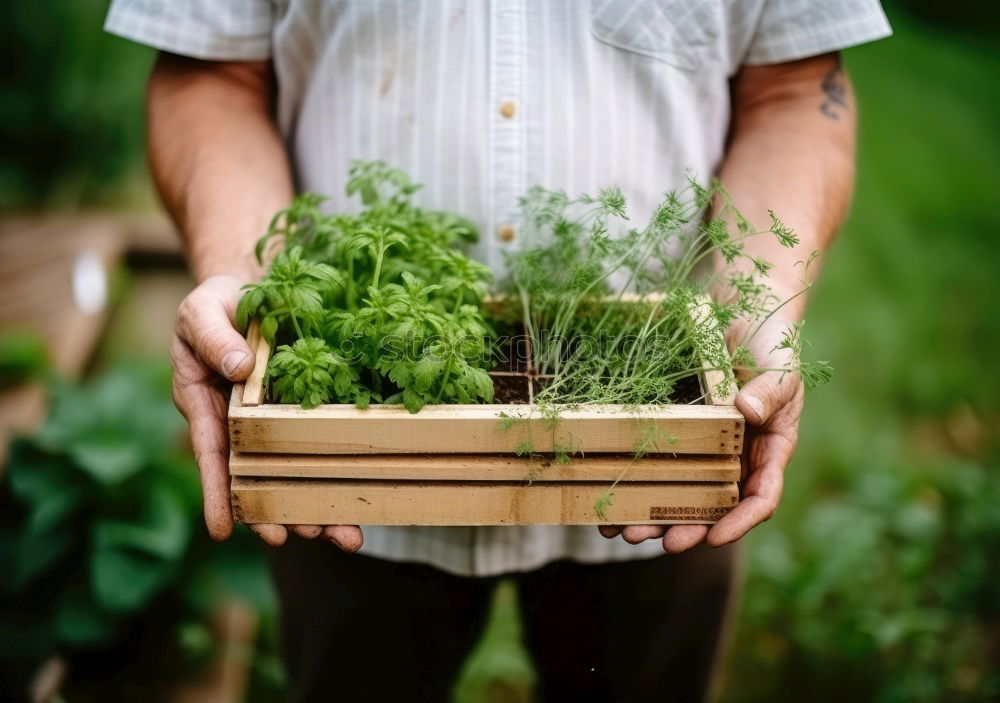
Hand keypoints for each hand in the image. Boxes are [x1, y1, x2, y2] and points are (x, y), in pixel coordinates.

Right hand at [171, 275, 362, 551]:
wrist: (249, 290)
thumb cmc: (217, 303)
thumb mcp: (202, 311)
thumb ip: (214, 338)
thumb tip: (238, 368)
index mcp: (207, 405)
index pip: (211, 455)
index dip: (217, 493)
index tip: (222, 531)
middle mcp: (239, 424)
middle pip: (256, 477)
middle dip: (276, 511)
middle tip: (298, 538)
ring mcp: (272, 422)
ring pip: (291, 472)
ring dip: (313, 505)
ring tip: (341, 535)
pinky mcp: (302, 414)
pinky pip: (318, 447)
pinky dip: (336, 472)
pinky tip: (358, 497)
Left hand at [599, 314, 801, 552]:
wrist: (741, 310)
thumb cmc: (770, 342)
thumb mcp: (780, 367)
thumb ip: (772, 391)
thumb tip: (748, 411)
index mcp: (769, 451)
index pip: (760, 498)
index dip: (739, 523)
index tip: (715, 538)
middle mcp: (736, 458)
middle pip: (713, 507)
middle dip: (687, 528)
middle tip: (661, 542)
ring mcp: (704, 448)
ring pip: (679, 493)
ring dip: (653, 515)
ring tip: (623, 531)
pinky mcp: (676, 432)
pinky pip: (656, 463)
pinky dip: (635, 482)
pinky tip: (609, 496)